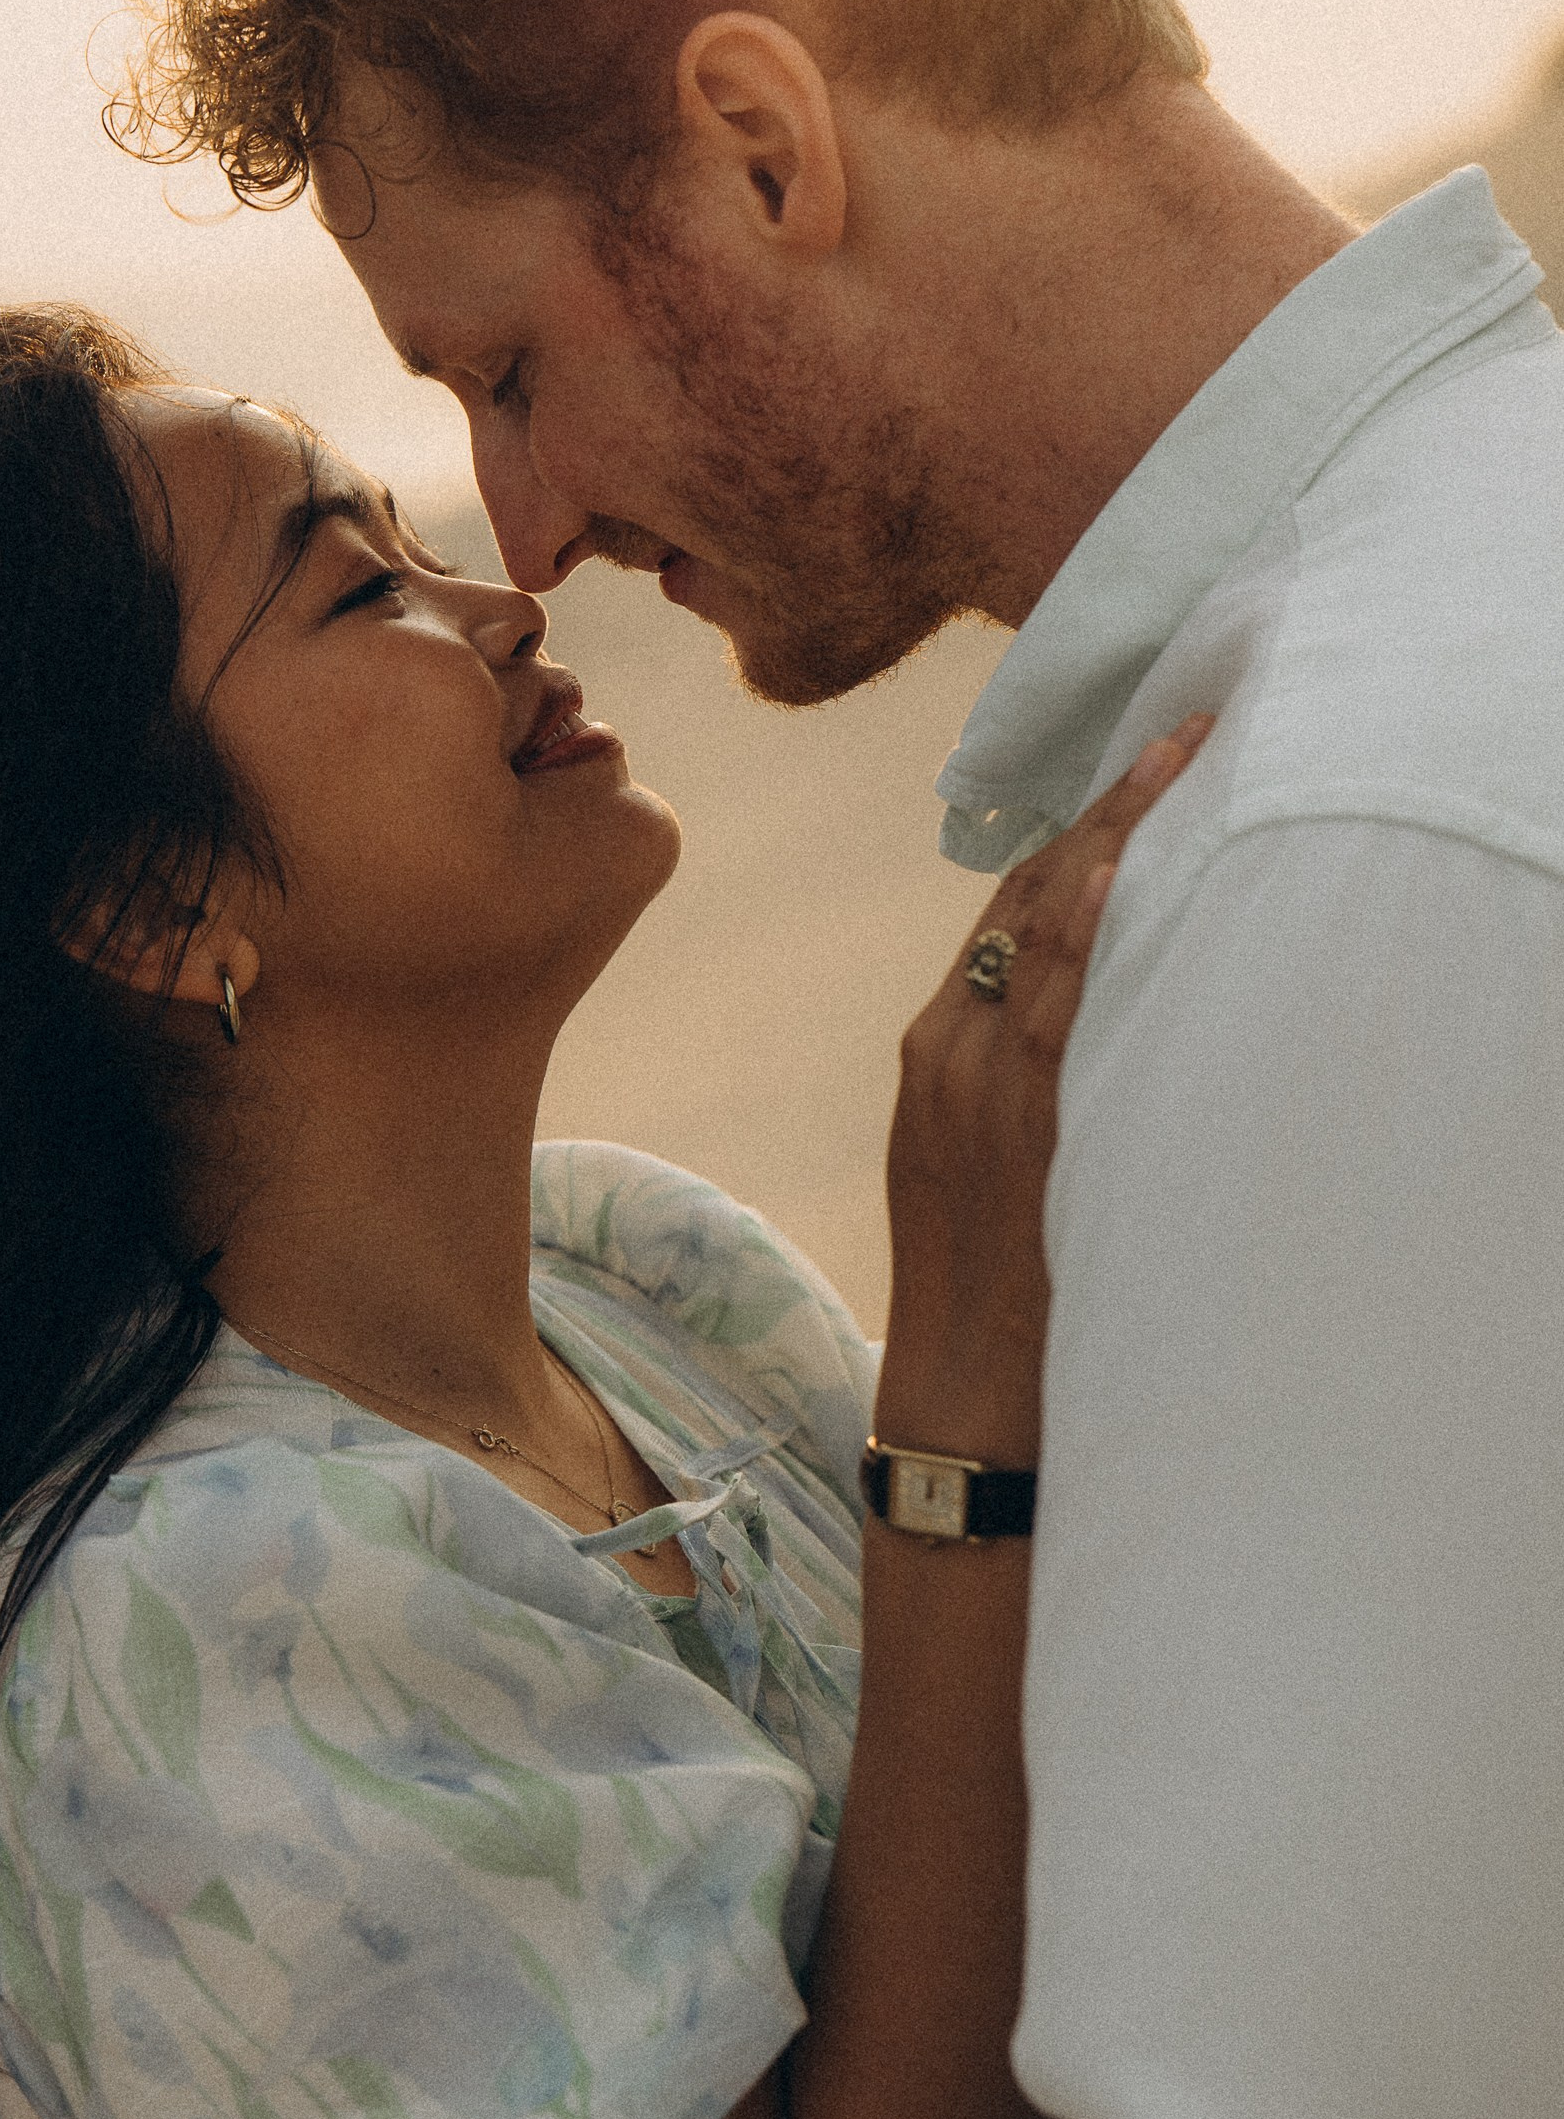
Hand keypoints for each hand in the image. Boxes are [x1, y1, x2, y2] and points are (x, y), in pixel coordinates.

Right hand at [878, 713, 1212, 1457]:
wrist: (960, 1390)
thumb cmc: (986, 1285)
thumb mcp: (975, 1154)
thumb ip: (1017, 1069)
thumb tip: (1093, 999)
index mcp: (933, 1045)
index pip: (1006, 906)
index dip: (1074, 826)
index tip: (1139, 767)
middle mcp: (948, 1046)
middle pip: (1027, 893)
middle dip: (1108, 804)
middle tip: (1184, 728)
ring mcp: (977, 1082)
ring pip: (1043, 929)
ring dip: (1118, 835)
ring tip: (1183, 758)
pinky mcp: (1014, 1124)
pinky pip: (1055, 1011)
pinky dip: (1083, 934)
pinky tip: (1119, 873)